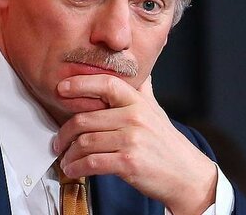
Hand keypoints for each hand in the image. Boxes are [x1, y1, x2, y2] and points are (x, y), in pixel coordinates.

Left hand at [53, 74, 216, 214]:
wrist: (187, 176)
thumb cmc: (167, 143)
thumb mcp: (155, 111)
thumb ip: (142, 91)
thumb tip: (138, 70)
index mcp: (138, 102)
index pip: (105, 83)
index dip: (80, 83)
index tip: (61, 89)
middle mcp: (134, 117)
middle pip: (85, 118)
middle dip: (64, 133)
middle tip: (58, 142)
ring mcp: (132, 140)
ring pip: (85, 142)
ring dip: (69, 154)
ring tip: (65, 159)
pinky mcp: (128, 162)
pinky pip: (92, 162)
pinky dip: (77, 167)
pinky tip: (73, 169)